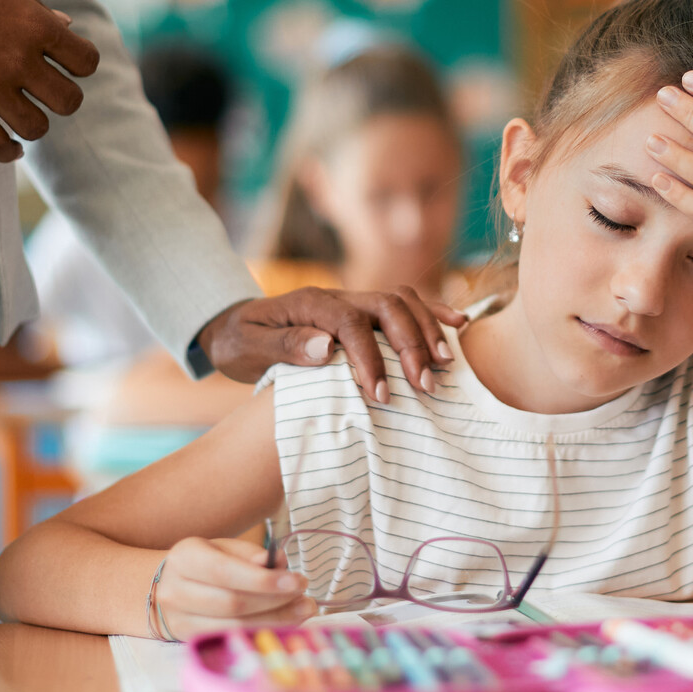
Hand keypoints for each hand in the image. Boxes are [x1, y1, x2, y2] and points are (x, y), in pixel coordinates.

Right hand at [0, 0, 99, 162]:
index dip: (80, 66)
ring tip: (23, 114)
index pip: (85, 61)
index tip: (68, 67)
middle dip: (62, 99)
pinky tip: (10, 147)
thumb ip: (34, 9)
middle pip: (69, 101)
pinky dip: (7, 151)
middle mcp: (19, 60)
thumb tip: (66, 24)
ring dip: (33, 123)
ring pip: (37, 127)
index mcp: (34, 26)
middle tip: (47, 94)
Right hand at [153, 537, 318, 640]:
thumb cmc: (204, 562)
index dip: (264, 580)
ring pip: (232, 626)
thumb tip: (277, 563)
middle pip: (232, 603)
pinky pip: (229, 639)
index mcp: (185, 557)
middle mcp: (175, 590)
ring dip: (274, 621)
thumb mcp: (224, 547)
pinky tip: (284, 623)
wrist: (163, 587)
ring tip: (303, 611)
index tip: (297, 582)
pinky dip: (260, 632)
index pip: (226, 572)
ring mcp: (179, 619)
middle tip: (307, 599)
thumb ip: (251, 554)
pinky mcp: (188, 640)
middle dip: (276, 603)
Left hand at [195, 285, 467, 397]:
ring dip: (427, 331)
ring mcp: (355, 300)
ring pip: (403, 302)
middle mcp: (339, 296)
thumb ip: (285, 344)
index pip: (351, 325)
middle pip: (387, 308)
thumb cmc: (239, 342)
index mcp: (311, 304)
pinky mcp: (365, 310)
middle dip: (411, 345)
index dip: (371, 358)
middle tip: (425, 385)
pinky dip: (433, 313)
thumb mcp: (247, 346)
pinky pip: (406, 303)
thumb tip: (325, 346)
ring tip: (444, 366)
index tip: (380, 395)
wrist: (234, 325)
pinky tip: (458, 326)